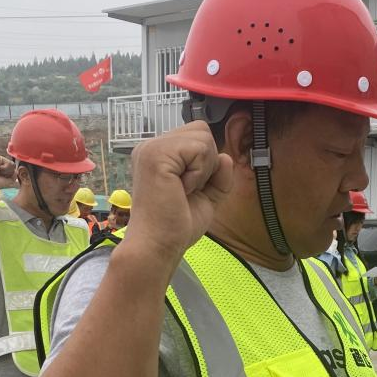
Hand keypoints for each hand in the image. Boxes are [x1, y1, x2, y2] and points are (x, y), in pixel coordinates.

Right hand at [0, 153, 17, 191]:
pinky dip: (4, 168)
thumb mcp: (10, 180)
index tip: (2, 177)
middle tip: (0, 175)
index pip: (13, 167)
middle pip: (14, 165)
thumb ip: (17, 175)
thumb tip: (22, 170)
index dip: (11, 174)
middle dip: (10, 173)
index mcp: (2, 164)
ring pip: (12, 164)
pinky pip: (8, 163)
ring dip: (7, 171)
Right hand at [124, 121, 234, 261]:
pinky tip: (181, 189)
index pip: (198, 135)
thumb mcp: (207, 195)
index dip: (205, 163)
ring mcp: (152, 147)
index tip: (188, 189)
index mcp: (160, 153)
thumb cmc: (175, 225)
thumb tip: (225, 157)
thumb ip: (218, 174)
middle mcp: (152, 145)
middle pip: (201, 130)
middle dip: (206, 162)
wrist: (159, 246)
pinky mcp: (156, 154)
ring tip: (182, 189)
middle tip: (186, 189)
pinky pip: (199, 149)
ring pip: (203, 137)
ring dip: (203, 169)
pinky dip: (199, 173)